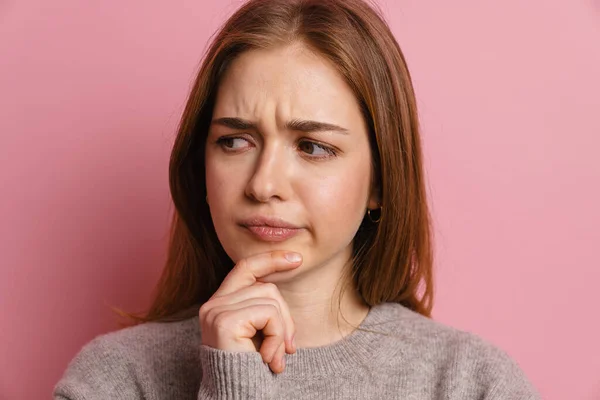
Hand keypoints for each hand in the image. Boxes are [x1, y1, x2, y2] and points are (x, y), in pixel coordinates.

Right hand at [199, 251, 301, 373]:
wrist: (238, 398)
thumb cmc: (252, 369)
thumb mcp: (261, 332)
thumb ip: (267, 307)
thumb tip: (292, 270)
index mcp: (220, 304)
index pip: (245, 268)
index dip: (270, 259)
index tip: (296, 258)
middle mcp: (213, 305)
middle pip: (266, 287)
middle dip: (285, 316)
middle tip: (288, 348)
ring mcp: (216, 311)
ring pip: (271, 299)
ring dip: (281, 331)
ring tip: (275, 357)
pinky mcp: (224, 321)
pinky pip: (268, 313)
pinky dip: (276, 336)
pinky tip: (268, 358)